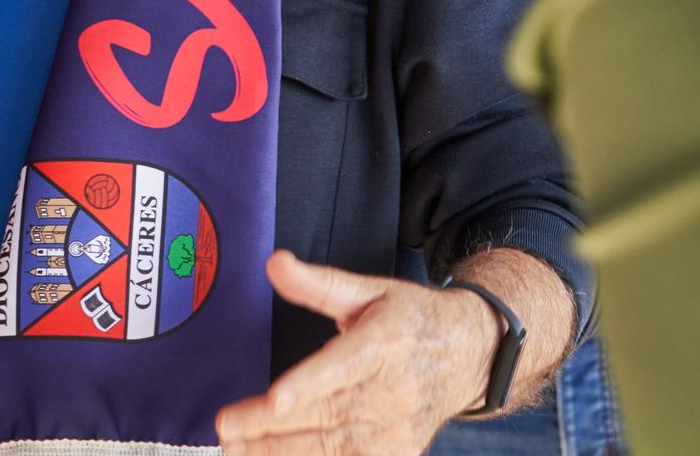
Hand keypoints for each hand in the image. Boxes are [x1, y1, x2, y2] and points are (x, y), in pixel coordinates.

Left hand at [214, 250, 494, 455]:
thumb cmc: (411, 319)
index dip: (309, 384)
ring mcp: (398, 430)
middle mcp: (393, 392)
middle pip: (329, 415)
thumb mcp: (369, 290)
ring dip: (283, 452)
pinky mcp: (399, 453)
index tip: (276, 398)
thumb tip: (275, 263)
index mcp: (385, 343)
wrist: (471, 354)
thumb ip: (319, 283)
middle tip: (227, 427)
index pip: (343, 367)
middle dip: (273, 426)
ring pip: (336, 449)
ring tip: (238, 450)